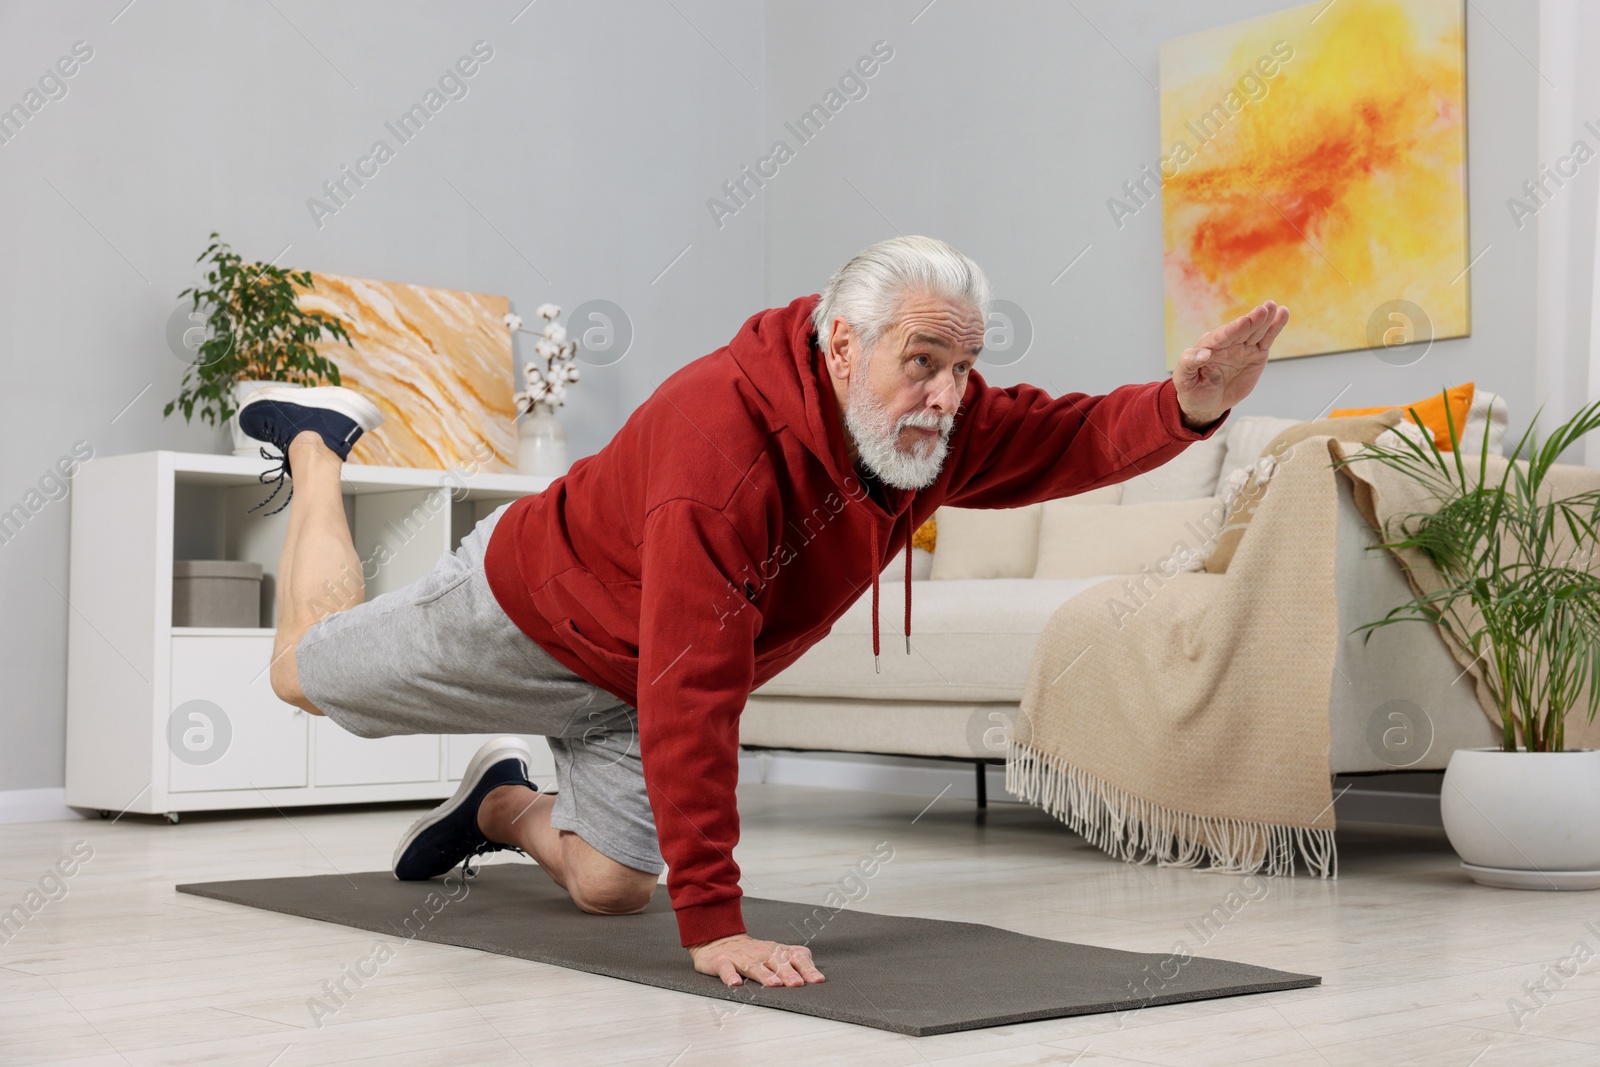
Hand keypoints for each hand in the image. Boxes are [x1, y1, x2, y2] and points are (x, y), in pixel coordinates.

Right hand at [687, 933, 825, 987]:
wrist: (718, 941)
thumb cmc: (752, 952)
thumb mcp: (775, 953)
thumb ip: (796, 960)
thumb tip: (816, 974)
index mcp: (776, 951)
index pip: (795, 957)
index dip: (807, 968)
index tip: (817, 980)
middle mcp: (761, 953)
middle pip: (777, 962)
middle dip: (788, 973)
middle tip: (797, 984)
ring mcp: (741, 957)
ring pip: (754, 966)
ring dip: (764, 975)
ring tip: (773, 984)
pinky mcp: (722, 962)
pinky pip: (726, 969)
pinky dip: (730, 976)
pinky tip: (735, 983)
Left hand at [1175, 300, 1289, 428]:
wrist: (1206, 402)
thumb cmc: (1191, 389)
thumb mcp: (1183, 380)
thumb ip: (1188, 363)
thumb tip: (1203, 353)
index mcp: (1208, 346)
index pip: (1222, 337)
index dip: (1233, 330)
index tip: (1244, 322)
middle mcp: (1227, 343)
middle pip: (1241, 331)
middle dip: (1252, 321)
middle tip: (1263, 309)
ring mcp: (1242, 347)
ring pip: (1256, 331)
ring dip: (1265, 319)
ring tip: (1273, 306)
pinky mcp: (1256, 354)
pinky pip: (1266, 339)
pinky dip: (1275, 327)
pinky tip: (1282, 313)